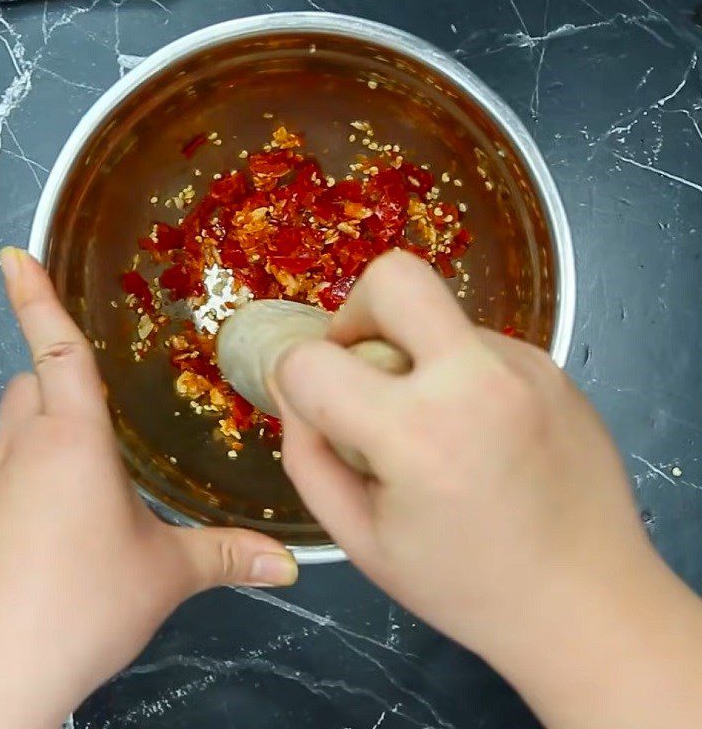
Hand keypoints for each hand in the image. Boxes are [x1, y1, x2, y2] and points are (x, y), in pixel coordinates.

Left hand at [0, 248, 296, 728]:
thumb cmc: (80, 607)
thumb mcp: (165, 575)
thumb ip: (226, 556)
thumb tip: (287, 563)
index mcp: (73, 442)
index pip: (57, 351)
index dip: (36, 298)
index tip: (15, 256)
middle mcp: (19, 452)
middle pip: (29, 387)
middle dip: (56, 382)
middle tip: (98, 418)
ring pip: (10, 436)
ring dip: (42, 442)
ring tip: (82, 496)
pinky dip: (20, 492)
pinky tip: (46, 545)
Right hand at [275, 250, 701, 728]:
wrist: (590, 604)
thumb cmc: (464, 586)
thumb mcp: (359, 538)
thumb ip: (307, 455)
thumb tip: (291, 387)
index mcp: (418, 432)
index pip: (312, 361)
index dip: (294, 379)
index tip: (317, 408)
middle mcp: (476, 378)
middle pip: (394, 277)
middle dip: (356, 311)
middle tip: (362, 367)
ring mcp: (524, 365)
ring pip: (438, 314)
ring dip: (414, 352)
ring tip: (435, 424)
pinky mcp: (551, 366)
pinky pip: (478, 343)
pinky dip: (457, 371)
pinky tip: (478, 431)